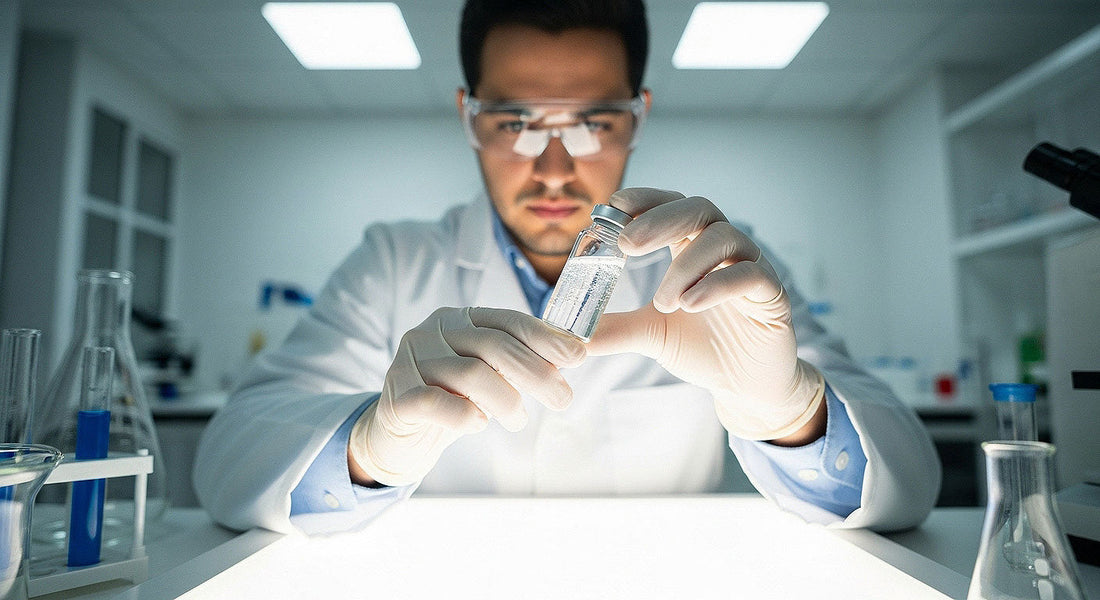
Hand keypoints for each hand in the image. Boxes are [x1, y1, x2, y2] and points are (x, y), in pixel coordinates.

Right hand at [349, 307, 585, 485]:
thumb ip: (526, 361)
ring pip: (471, 374)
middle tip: (563, 399)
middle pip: (495, 346)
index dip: (546, 337)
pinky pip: (436, 401)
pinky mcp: (396, 397)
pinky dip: (465, 415)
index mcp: (459, 319)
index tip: (578, 356)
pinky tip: (476, 424)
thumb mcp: (490, 375)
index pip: (508, 321)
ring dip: (506, 401)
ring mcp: (410, 362)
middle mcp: (431, 332)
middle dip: (537, 373)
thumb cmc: (452, 401)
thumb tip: (585, 348)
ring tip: (518, 420)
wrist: (397, 436)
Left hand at [586, 188, 824, 441]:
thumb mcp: (650, 334)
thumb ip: (614, 327)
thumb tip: (566, 333)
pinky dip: (717, 285)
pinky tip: (690, 305)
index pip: (671, 204)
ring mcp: (751, 266)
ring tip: (663, 302)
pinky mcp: (772, 294)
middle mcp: (723, 248)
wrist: (744, 385)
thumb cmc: (702, 347)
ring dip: (686, 265)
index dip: (644, 200)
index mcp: (692, 246)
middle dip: (660, 220)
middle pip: (698, 208)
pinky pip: (751, 274)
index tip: (612, 209)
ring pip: (723, 238)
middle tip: (627, 245)